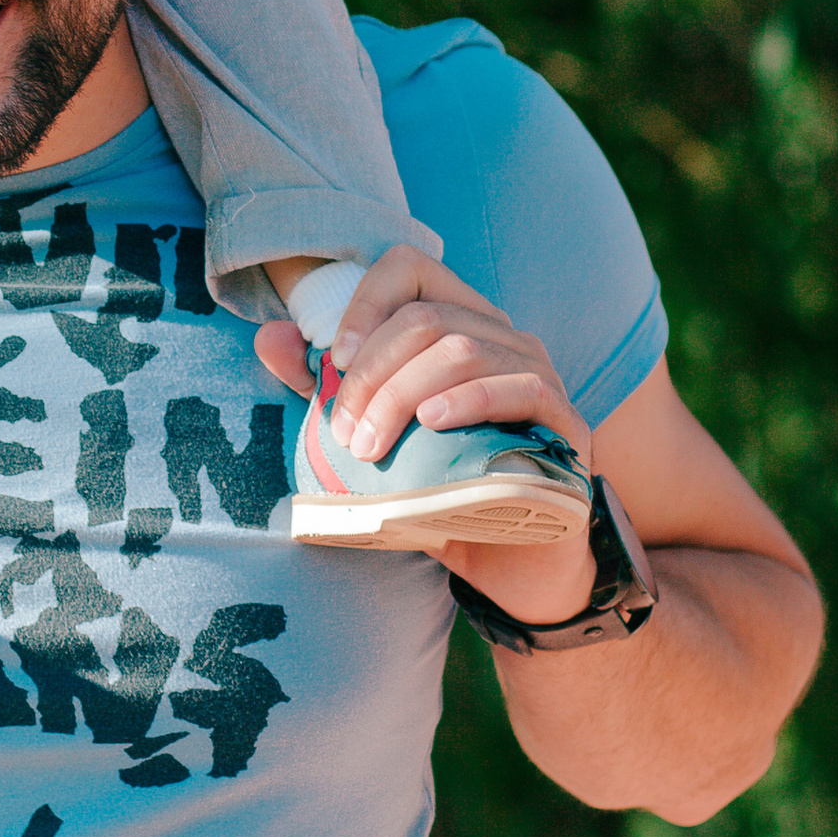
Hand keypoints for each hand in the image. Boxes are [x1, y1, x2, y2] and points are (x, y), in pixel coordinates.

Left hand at [254, 249, 600, 627]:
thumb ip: (323, 389)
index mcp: (458, 326)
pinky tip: (432, 423)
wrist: (510, 567)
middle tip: (343, 433)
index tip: (331, 360)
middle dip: (370, 372)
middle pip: (426, 317)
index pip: (410, 268)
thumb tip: (269, 337)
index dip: (364, 302)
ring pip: (463, 348)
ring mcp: (540, 375)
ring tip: (372, 446)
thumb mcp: (372, 441)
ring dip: (402, 394)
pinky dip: (469, 399)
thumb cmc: (440, 495)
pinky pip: (522, 387)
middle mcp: (503, 338)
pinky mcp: (567, 422)